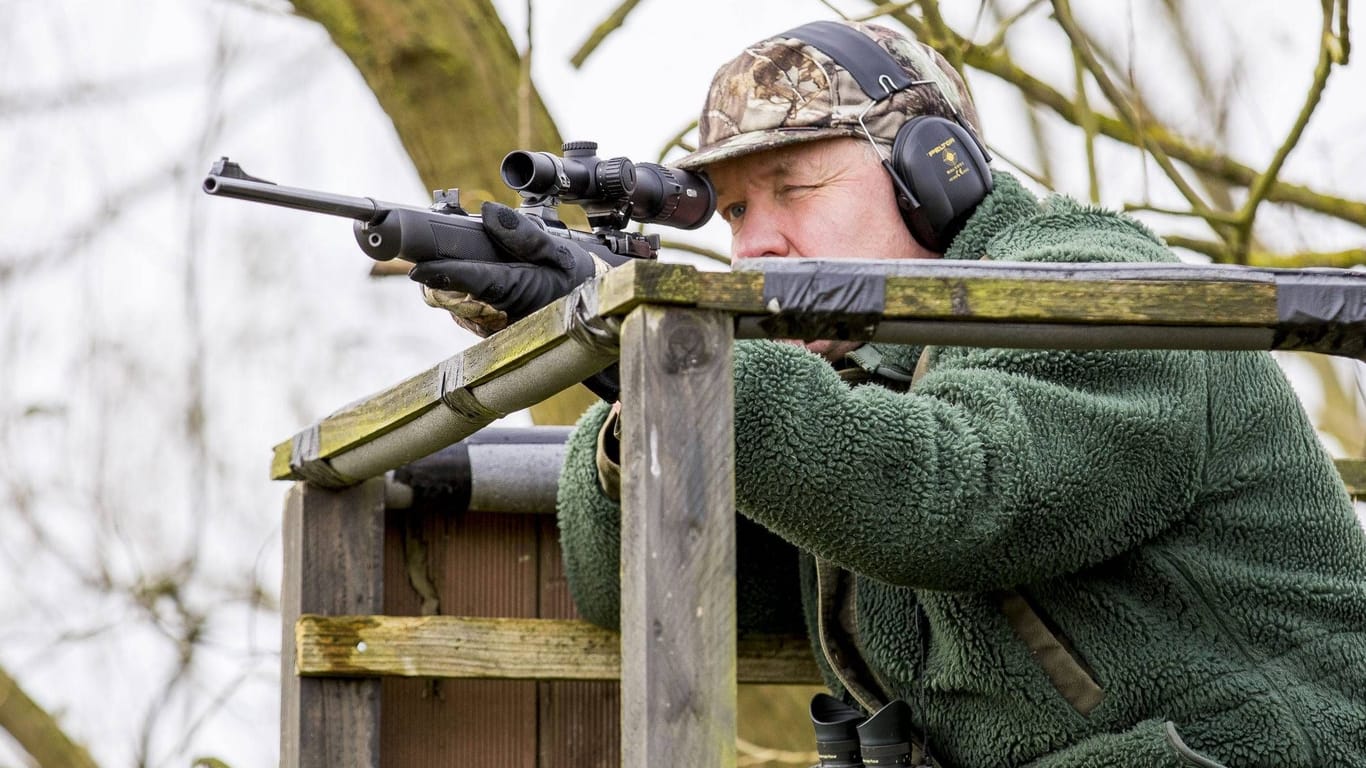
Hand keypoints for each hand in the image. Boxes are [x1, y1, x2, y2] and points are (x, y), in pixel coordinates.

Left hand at [410, 201, 620, 336]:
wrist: (590, 309)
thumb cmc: (576, 278)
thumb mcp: (559, 250)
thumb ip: (524, 234)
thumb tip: (487, 213)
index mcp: (520, 293)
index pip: (475, 283)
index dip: (443, 274)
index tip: (418, 268)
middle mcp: (502, 316)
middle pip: (452, 295)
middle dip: (439, 272)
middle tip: (429, 249)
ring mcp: (491, 326)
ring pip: (451, 302)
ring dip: (446, 281)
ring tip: (453, 260)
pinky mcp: (485, 329)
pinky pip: (459, 308)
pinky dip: (457, 289)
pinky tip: (469, 276)